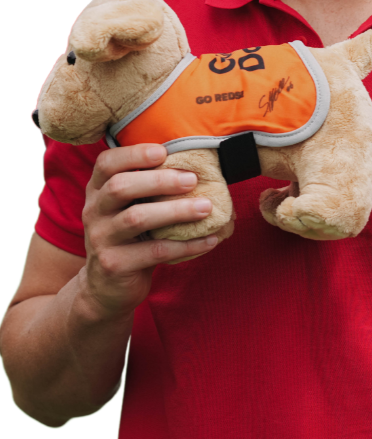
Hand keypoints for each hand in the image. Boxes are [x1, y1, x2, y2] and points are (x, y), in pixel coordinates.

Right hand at [80, 143, 220, 319]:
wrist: (107, 286)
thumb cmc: (131, 237)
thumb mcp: (132, 208)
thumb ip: (152, 188)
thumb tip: (203, 169)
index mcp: (98, 191)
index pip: (106, 163)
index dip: (133, 154)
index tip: (164, 151)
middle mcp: (94, 211)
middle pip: (120, 187)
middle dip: (160, 181)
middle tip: (192, 180)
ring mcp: (100, 239)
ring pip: (136, 218)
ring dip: (176, 211)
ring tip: (206, 208)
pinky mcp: (114, 265)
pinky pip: (155, 251)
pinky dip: (186, 245)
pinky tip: (209, 240)